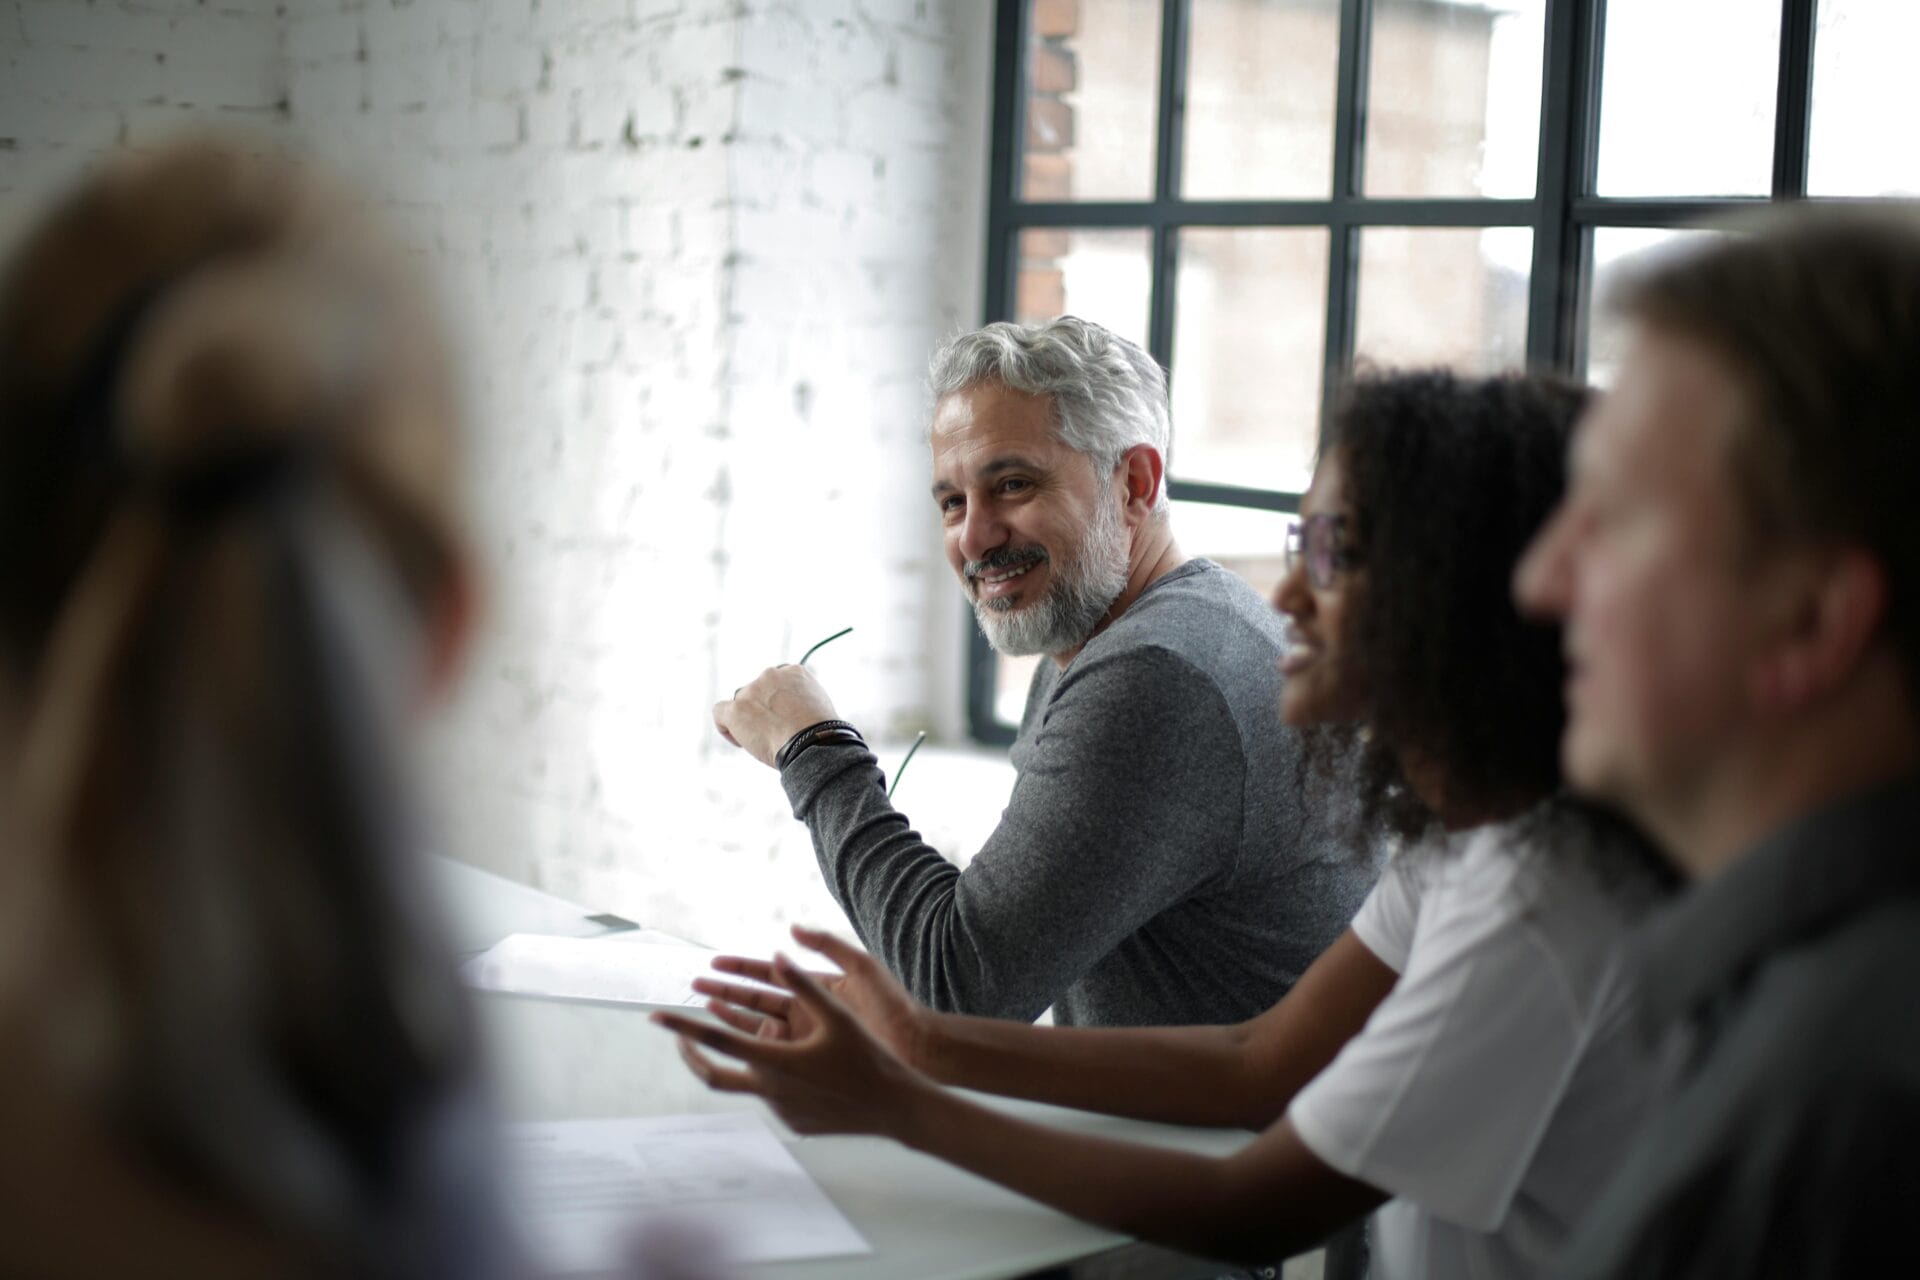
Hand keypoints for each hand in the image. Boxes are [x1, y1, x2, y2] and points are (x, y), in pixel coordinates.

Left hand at [652, 952, 930, 1137]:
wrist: (895, 1108)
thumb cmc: (868, 1057)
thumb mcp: (837, 1015)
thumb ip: (804, 985)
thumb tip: (779, 955)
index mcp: (775, 1061)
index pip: (716, 1040)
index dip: (682, 1026)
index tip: (655, 1016)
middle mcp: (770, 1091)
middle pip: (713, 1073)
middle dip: (691, 1052)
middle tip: (678, 1034)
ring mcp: (780, 1111)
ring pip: (747, 1080)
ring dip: (746, 1058)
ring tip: (766, 1033)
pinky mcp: (794, 1123)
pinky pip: (772, 1095)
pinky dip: (773, 1075)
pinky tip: (802, 1064)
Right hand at [692, 925, 933, 1069]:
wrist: (918, 1046)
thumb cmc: (893, 1006)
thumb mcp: (861, 967)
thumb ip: (827, 945)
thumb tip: (792, 929)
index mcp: (818, 986)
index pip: (770, 973)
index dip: (740, 967)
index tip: (713, 962)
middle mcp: (809, 1011)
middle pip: (757, 999)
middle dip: (725, 991)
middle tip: (693, 987)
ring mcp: (809, 1037)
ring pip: (760, 1026)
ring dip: (731, 1017)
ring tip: (703, 1010)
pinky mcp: (813, 1060)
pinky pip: (775, 1053)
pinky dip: (752, 1048)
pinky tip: (732, 1046)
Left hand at [712, 665, 841, 766]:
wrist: (811, 743)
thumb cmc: (819, 733)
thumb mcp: (819, 706)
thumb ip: (802, 700)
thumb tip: (793, 711)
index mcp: (794, 672)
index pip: (777, 683)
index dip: (778, 701)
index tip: (784, 718)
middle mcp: (770, 675)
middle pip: (758, 692)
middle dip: (762, 710)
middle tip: (775, 732)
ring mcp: (751, 691)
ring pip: (741, 704)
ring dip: (747, 720)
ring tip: (763, 742)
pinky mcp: (736, 709)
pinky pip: (720, 712)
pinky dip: (726, 727)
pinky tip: (740, 742)